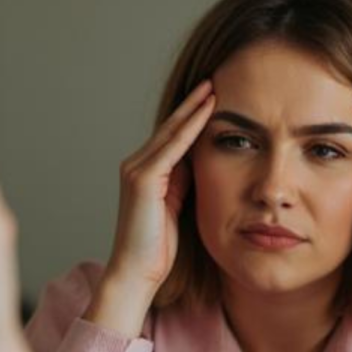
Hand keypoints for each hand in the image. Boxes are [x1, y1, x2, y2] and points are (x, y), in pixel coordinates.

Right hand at [87, 81, 215, 337]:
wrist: (136, 273)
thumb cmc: (158, 249)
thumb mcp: (178, 208)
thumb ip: (185, 183)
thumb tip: (203, 163)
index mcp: (146, 173)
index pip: (172, 137)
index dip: (192, 116)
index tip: (214, 96)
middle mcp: (136, 165)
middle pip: (171, 127)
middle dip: (193, 103)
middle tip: (215, 78)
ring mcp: (137, 170)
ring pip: (171, 132)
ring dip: (193, 107)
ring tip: (213, 85)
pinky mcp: (143, 179)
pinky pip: (172, 147)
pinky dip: (190, 127)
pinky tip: (207, 111)